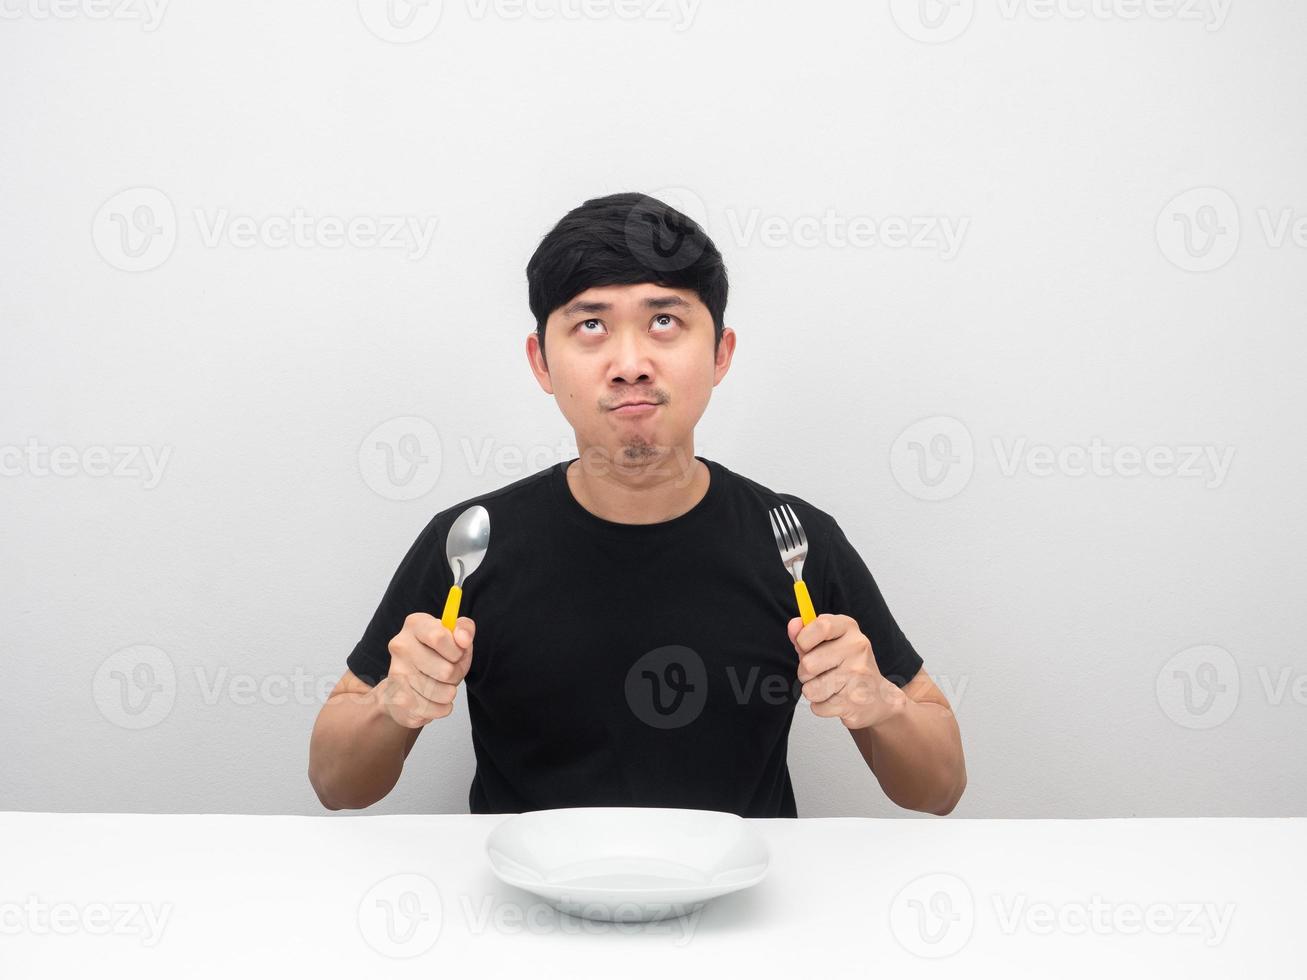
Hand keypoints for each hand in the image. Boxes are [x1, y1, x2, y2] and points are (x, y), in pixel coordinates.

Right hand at [378, 612, 475, 728]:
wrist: (403, 683)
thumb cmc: (434, 656)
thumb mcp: (454, 637)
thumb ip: (464, 629)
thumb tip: (464, 639)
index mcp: (415, 625)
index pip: (439, 637)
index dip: (457, 650)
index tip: (458, 652)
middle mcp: (400, 647)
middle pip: (446, 671)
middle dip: (456, 674)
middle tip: (450, 671)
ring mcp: (396, 675)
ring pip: (443, 693)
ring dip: (450, 692)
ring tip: (441, 685)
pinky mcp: (398, 701)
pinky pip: (436, 710)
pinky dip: (442, 708)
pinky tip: (432, 699)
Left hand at [787, 613, 903, 729]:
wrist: (878, 697)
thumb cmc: (846, 666)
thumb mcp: (828, 643)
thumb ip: (807, 634)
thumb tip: (793, 625)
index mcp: (849, 629)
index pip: (822, 625)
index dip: (803, 638)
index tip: (803, 646)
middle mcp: (857, 649)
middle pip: (808, 664)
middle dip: (804, 673)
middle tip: (820, 672)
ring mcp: (858, 676)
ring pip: (810, 689)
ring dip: (812, 691)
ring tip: (829, 686)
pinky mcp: (854, 702)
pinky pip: (818, 707)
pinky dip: (821, 707)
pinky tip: (837, 699)